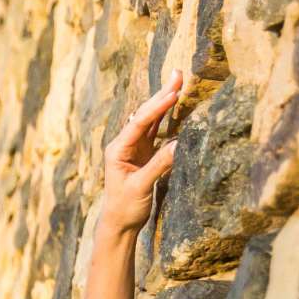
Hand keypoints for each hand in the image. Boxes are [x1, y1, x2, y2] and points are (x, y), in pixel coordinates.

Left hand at [101, 68, 184, 236]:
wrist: (119, 224)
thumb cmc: (125, 208)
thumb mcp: (141, 187)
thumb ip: (159, 165)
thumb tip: (180, 144)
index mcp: (118, 149)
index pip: (139, 122)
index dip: (157, 106)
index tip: (174, 92)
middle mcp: (124, 144)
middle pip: (145, 114)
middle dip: (162, 94)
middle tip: (178, 73)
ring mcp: (134, 147)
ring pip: (151, 119)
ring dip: (164, 101)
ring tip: (178, 81)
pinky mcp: (143, 154)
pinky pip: (155, 130)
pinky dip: (165, 117)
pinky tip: (174, 103)